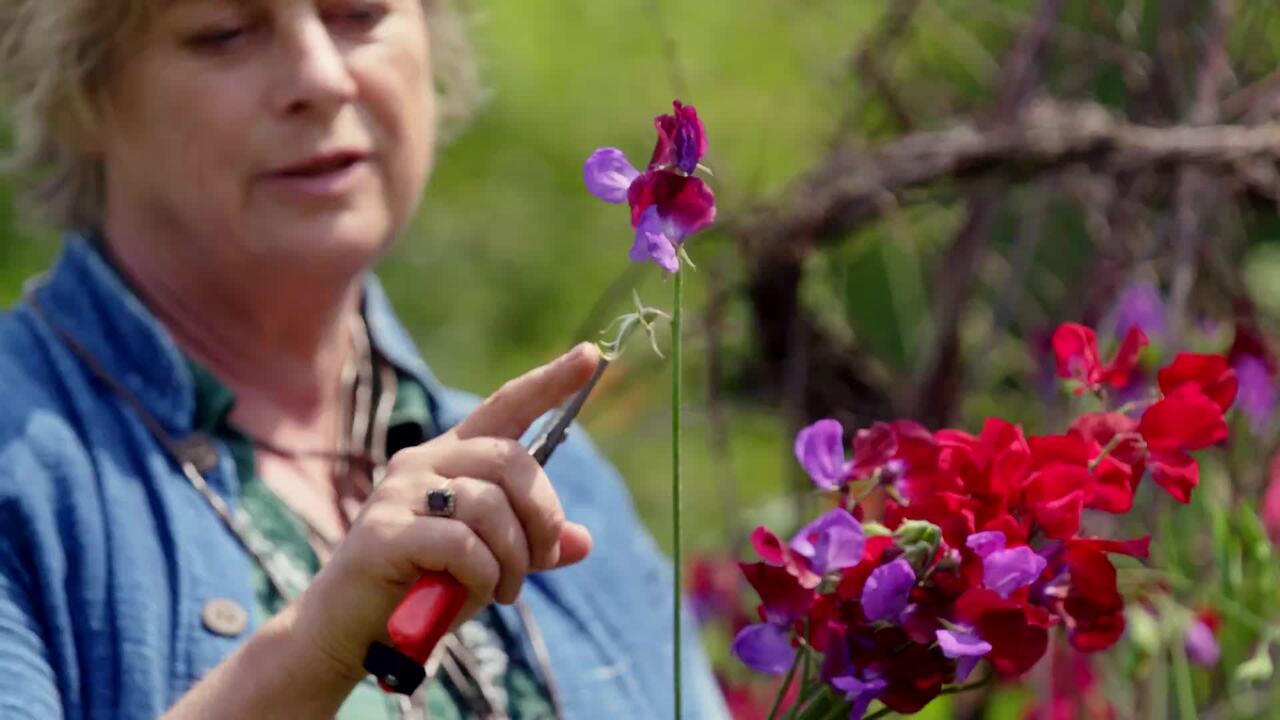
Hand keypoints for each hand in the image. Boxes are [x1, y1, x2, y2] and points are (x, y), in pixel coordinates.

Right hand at [290, 343, 599, 678]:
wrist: (351, 632)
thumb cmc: (422, 590)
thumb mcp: (490, 563)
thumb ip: (531, 546)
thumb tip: (583, 541)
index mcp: (450, 457)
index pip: (504, 406)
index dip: (548, 383)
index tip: (589, 358)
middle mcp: (423, 461)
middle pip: (511, 460)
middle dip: (542, 515)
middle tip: (541, 560)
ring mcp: (400, 492)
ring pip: (490, 503)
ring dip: (513, 557)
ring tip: (502, 591)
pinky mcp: (385, 532)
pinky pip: (463, 543)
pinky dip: (484, 574)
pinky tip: (474, 595)